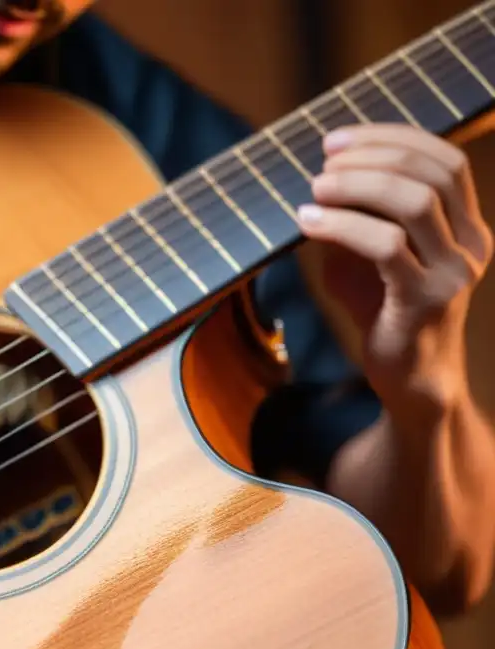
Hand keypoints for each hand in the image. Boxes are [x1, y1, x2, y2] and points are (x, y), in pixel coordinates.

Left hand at [296, 124, 491, 411]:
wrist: (408, 380)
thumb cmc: (384, 313)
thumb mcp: (367, 256)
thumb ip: (356, 218)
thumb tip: (321, 178)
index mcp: (468, 227)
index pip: (445, 160)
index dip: (393, 138)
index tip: (339, 140)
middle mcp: (472, 245)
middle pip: (431, 173)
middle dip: (372, 157)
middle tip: (322, 163)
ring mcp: (453, 273)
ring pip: (414, 203)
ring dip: (358, 186)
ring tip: (315, 190)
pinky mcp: (425, 301)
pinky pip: (387, 247)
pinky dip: (342, 226)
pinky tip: (307, 223)